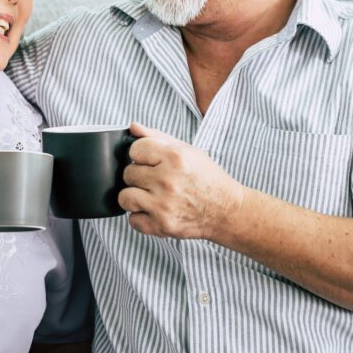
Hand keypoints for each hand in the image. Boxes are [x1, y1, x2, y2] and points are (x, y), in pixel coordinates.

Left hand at [118, 122, 244, 240]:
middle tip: (156, 179)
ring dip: (135, 196)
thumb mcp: (187, 150)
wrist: (227, 211)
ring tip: (150, 195)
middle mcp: (167, 180)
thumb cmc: (208, 179)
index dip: (141, 154)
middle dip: (139, 175)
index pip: (134, 149)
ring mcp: (162, 205)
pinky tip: (154, 210)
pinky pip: (132, 220)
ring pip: (125, 197)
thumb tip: (133, 127)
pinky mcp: (161, 225)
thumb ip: (157, 136)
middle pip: (128, 173)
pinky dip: (141, 217)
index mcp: (174, 157)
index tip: (150, 160)